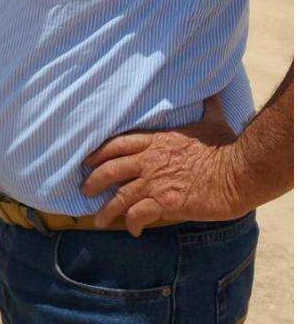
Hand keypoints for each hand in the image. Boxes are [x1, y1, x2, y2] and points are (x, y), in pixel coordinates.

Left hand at [82, 96, 247, 235]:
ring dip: (106, 211)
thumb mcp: (212, 121)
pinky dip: (132, 224)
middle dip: (93, 181)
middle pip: (110, 170)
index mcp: (157, 142)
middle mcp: (150, 161)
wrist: (239, 171)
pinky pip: (139, 215)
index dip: (99, 154)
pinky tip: (133, 231)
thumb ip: (206, 108)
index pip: (117, 144)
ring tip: (98, 220)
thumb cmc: (227, 146)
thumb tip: (213, 91)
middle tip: (84, 190)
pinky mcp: (166, 203)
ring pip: (120, 197)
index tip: (87, 161)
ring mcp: (156, 183)